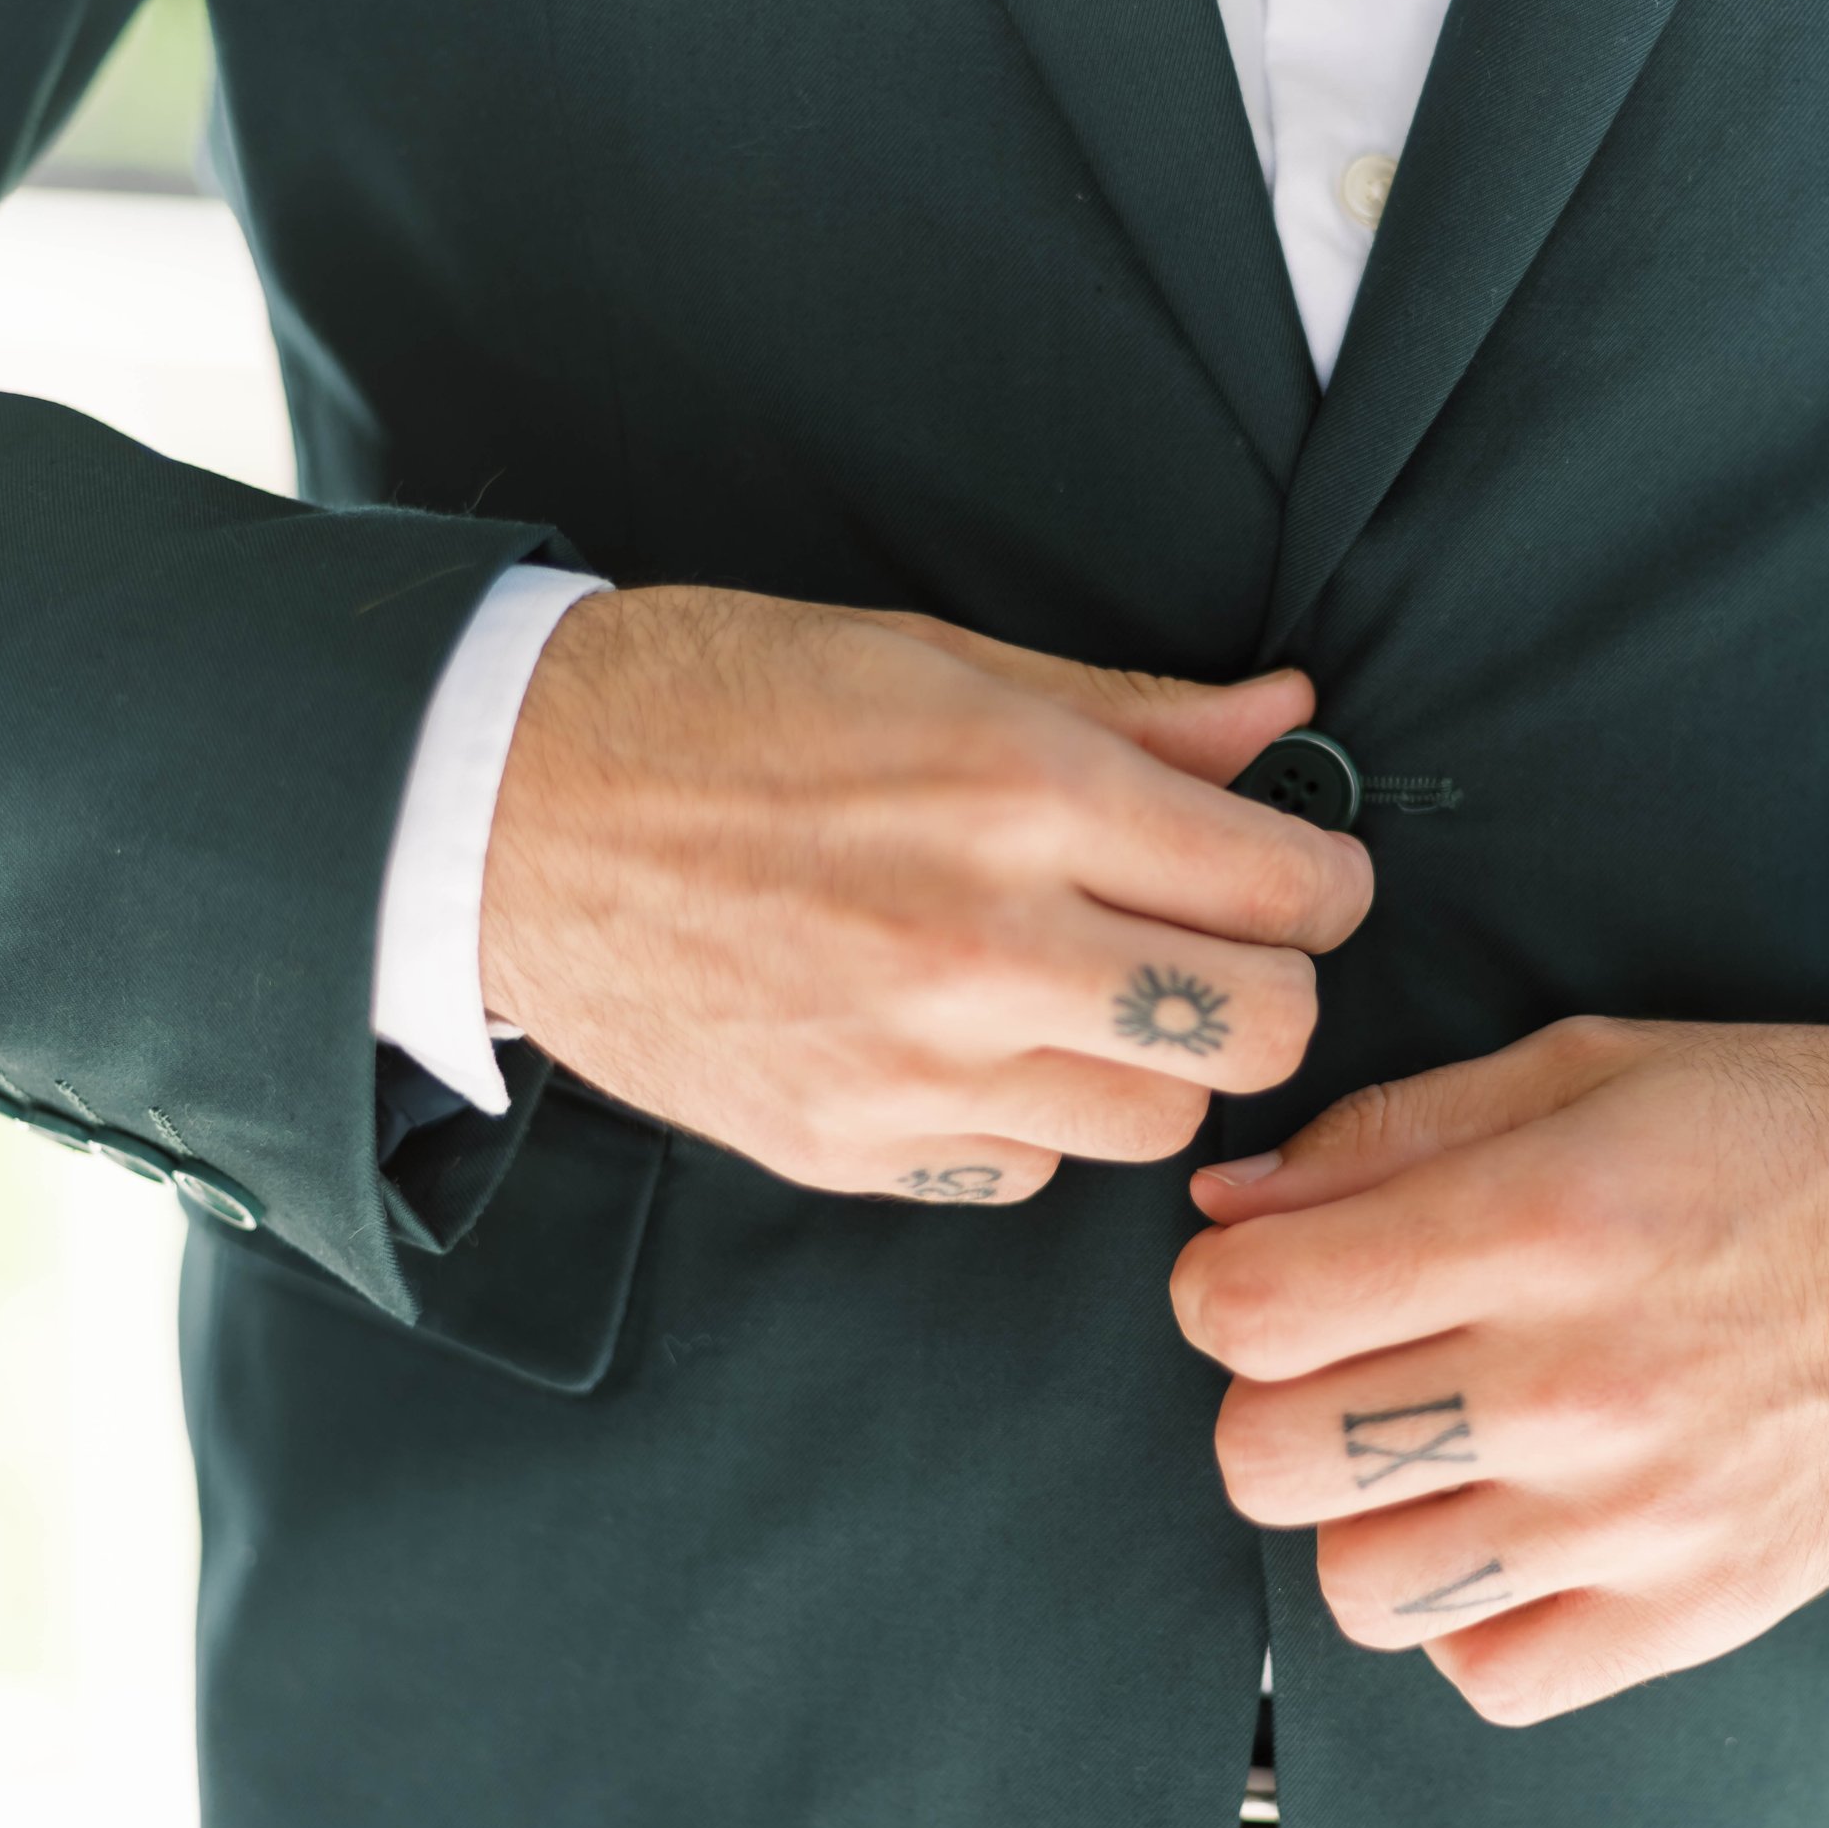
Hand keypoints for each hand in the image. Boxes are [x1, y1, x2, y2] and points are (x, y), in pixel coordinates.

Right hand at [481, 588, 1371, 1201]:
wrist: (504, 810)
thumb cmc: (719, 703)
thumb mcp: (933, 656)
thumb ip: (1129, 711)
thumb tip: (1287, 720)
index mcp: (1021, 793)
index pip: (1286, 888)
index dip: (1324, 881)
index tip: (1302, 876)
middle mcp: (986, 943)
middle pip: (1259, 1031)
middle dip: (1270, 985)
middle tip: (1220, 943)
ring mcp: (914, 1066)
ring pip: (1155, 1126)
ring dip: (1154, 1065)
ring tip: (1089, 995)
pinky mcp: (846, 1147)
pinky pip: (1025, 1172)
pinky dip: (1032, 1120)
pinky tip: (975, 1044)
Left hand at [1174, 1018, 1828, 1722]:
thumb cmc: (1785, 1136)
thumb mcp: (1590, 1069)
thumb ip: (1392, 1131)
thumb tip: (1228, 1209)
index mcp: (1545, 1223)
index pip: (1253, 1313)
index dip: (1215, 1290)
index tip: (1256, 1276)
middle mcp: (1580, 1385)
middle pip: (1271, 1459)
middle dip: (1268, 1401)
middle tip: (1342, 1362)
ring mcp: (1638, 1519)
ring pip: (1359, 1591)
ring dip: (1363, 1519)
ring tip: (1428, 1451)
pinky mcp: (1695, 1612)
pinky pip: (1490, 1676)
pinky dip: (1473, 1618)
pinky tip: (1513, 1528)